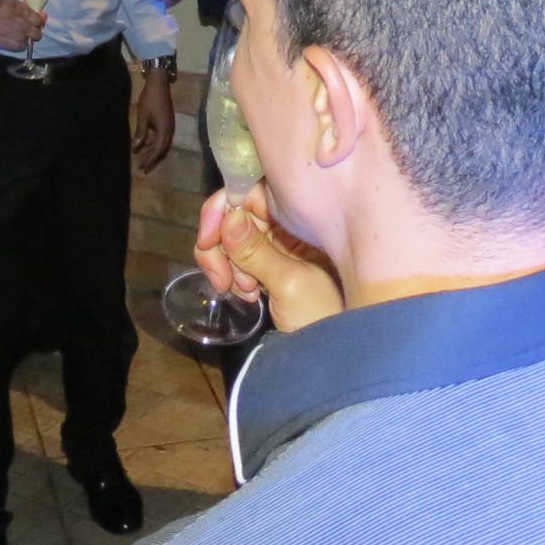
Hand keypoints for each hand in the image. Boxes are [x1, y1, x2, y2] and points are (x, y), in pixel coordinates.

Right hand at [0, 0, 44, 52]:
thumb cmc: (0, 9)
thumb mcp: (14, 4)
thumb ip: (29, 10)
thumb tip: (44, 17)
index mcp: (9, 5)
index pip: (30, 15)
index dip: (38, 20)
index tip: (40, 22)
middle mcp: (3, 17)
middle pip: (28, 29)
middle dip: (36, 32)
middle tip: (37, 33)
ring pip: (23, 39)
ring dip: (29, 39)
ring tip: (28, 37)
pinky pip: (15, 47)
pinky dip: (22, 45)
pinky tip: (22, 42)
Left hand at [132, 71, 175, 171]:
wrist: (159, 84)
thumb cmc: (149, 99)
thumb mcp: (142, 116)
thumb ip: (141, 132)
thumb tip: (136, 147)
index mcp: (165, 129)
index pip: (158, 149)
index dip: (150, 159)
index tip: (142, 167)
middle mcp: (170, 130)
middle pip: (162, 149)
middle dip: (153, 159)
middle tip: (143, 168)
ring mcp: (170, 126)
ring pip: (163, 144)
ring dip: (154, 152)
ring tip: (143, 158)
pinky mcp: (167, 122)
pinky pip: (163, 138)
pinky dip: (155, 143)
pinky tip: (147, 145)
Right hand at [195, 183, 342, 332]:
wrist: (336, 350)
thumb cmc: (324, 315)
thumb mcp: (289, 282)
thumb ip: (256, 250)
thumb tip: (228, 217)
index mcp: (299, 217)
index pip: (250, 193)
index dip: (223, 209)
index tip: (208, 239)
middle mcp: (286, 225)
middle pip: (235, 215)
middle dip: (222, 246)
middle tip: (225, 280)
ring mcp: (278, 247)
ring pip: (231, 240)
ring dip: (228, 265)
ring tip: (247, 292)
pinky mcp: (269, 267)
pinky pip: (238, 261)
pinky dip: (234, 277)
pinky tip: (251, 296)